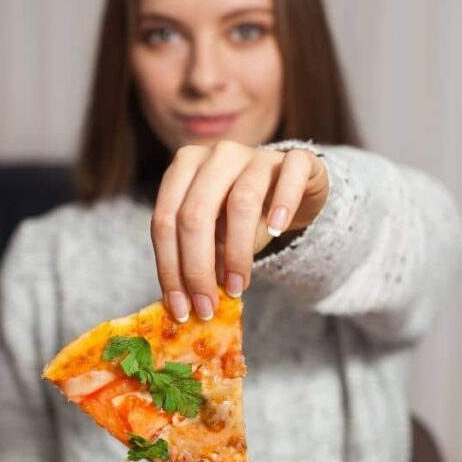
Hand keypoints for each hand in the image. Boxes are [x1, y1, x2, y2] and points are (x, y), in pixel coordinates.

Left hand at [151, 140, 327, 320]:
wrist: (292, 189)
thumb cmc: (243, 216)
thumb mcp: (215, 236)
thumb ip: (198, 257)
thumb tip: (185, 303)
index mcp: (184, 167)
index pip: (165, 220)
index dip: (169, 268)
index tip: (181, 308)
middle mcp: (216, 155)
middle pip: (195, 213)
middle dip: (197, 268)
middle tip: (207, 306)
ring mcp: (256, 154)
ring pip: (241, 201)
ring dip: (237, 253)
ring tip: (238, 287)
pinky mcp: (297, 158)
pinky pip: (290, 177)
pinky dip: (283, 205)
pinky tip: (277, 231)